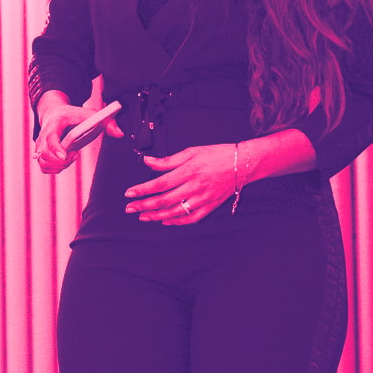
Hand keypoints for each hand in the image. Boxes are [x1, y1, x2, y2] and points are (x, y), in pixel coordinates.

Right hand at [34, 100, 118, 174]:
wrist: (53, 113)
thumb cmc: (70, 114)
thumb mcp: (88, 113)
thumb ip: (106, 122)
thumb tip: (120, 133)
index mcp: (53, 125)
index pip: (50, 138)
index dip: (56, 149)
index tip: (65, 156)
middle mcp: (43, 136)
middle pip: (45, 154)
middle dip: (62, 160)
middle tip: (75, 154)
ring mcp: (40, 146)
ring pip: (43, 163)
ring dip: (59, 165)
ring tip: (71, 156)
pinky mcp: (41, 153)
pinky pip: (43, 167)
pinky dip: (55, 168)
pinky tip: (65, 161)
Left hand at [125, 144, 239, 223]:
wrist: (243, 164)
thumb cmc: (216, 155)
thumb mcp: (191, 151)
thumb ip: (168, 160)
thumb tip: (147, 162)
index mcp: (189, 172)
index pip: (160, 184)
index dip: (142, 190)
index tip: (129, 193)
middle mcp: (195, 187)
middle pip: (164, 200)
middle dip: (144, 205)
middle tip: (129, 208)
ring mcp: (204, 199)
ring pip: (176, 211)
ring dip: (156, 215)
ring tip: (143, 216)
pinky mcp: (211, 206)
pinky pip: (192, 218)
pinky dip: (177, 221)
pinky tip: (165, 220)